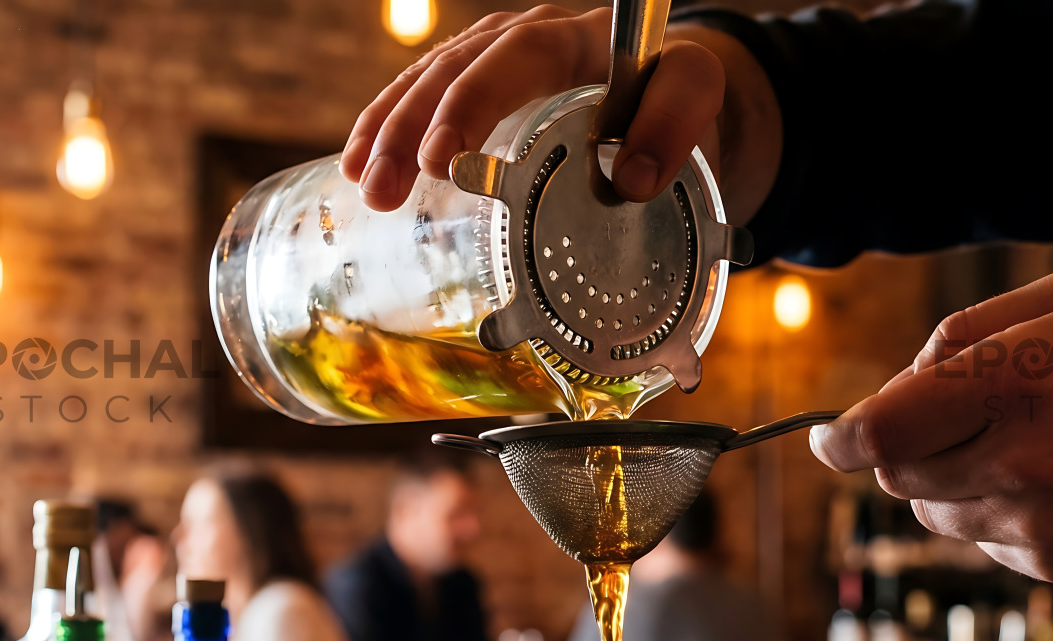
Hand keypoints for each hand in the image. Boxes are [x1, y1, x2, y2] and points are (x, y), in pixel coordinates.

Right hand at [340, 6, 773, 216]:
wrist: (667, 83)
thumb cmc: (676, 89)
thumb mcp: (696, 92)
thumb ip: (678, 123)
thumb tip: (632, 180)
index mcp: (569, 39)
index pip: (513, 59)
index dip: (474, 104)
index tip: (443, 160)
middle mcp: (521, 40)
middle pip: (453, 72)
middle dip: (411, 130)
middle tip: (385, 189)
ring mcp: (493, 61)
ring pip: (426, 82)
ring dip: (387, 132)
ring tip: (364, 187)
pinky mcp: (478, 88)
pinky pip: (421, 96)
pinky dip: (387, 128)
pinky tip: (356, 167)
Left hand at [807, 271, 1052, 581]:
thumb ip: (966, 333)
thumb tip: (897, 383)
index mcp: (1011, 382)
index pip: (879, 432)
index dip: (840, 441)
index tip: (828, 441)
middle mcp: (1015, 461)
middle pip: (899, 475)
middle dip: (905, 448)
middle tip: (959, 416)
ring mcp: (1035, 523)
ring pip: (937, 511)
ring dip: (952, 478)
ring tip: (1032, 441)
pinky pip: (986, 540)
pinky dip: (1000, 510)